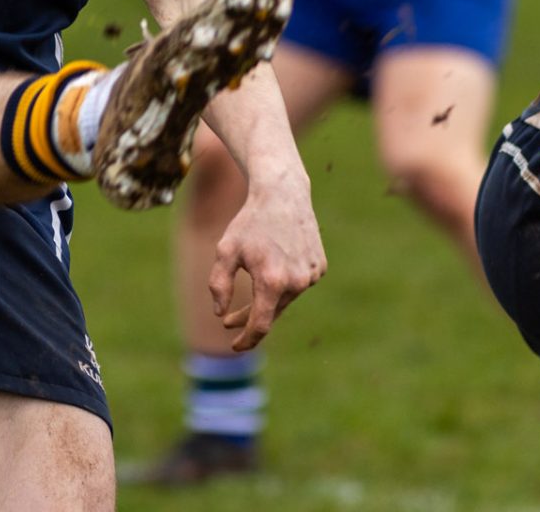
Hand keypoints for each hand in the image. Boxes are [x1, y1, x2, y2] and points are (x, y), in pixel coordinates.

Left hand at [209, 175, 325, 351]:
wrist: (283, 194)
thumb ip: (219, 285)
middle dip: (249, 319)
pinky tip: (276, 259)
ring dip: (267, 296)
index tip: (234, 346)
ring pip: (284, 299)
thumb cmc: (250, 222)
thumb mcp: (225, 251)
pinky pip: (298, 284)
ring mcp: (312, 275)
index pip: (260, 325)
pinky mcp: (320, 267)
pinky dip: (284, 281)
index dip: (246, 339)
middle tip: (229, 320)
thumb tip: (220, 314)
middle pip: (271, 313)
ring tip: (254, 273)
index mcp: (271, 280)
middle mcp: (296, 282)